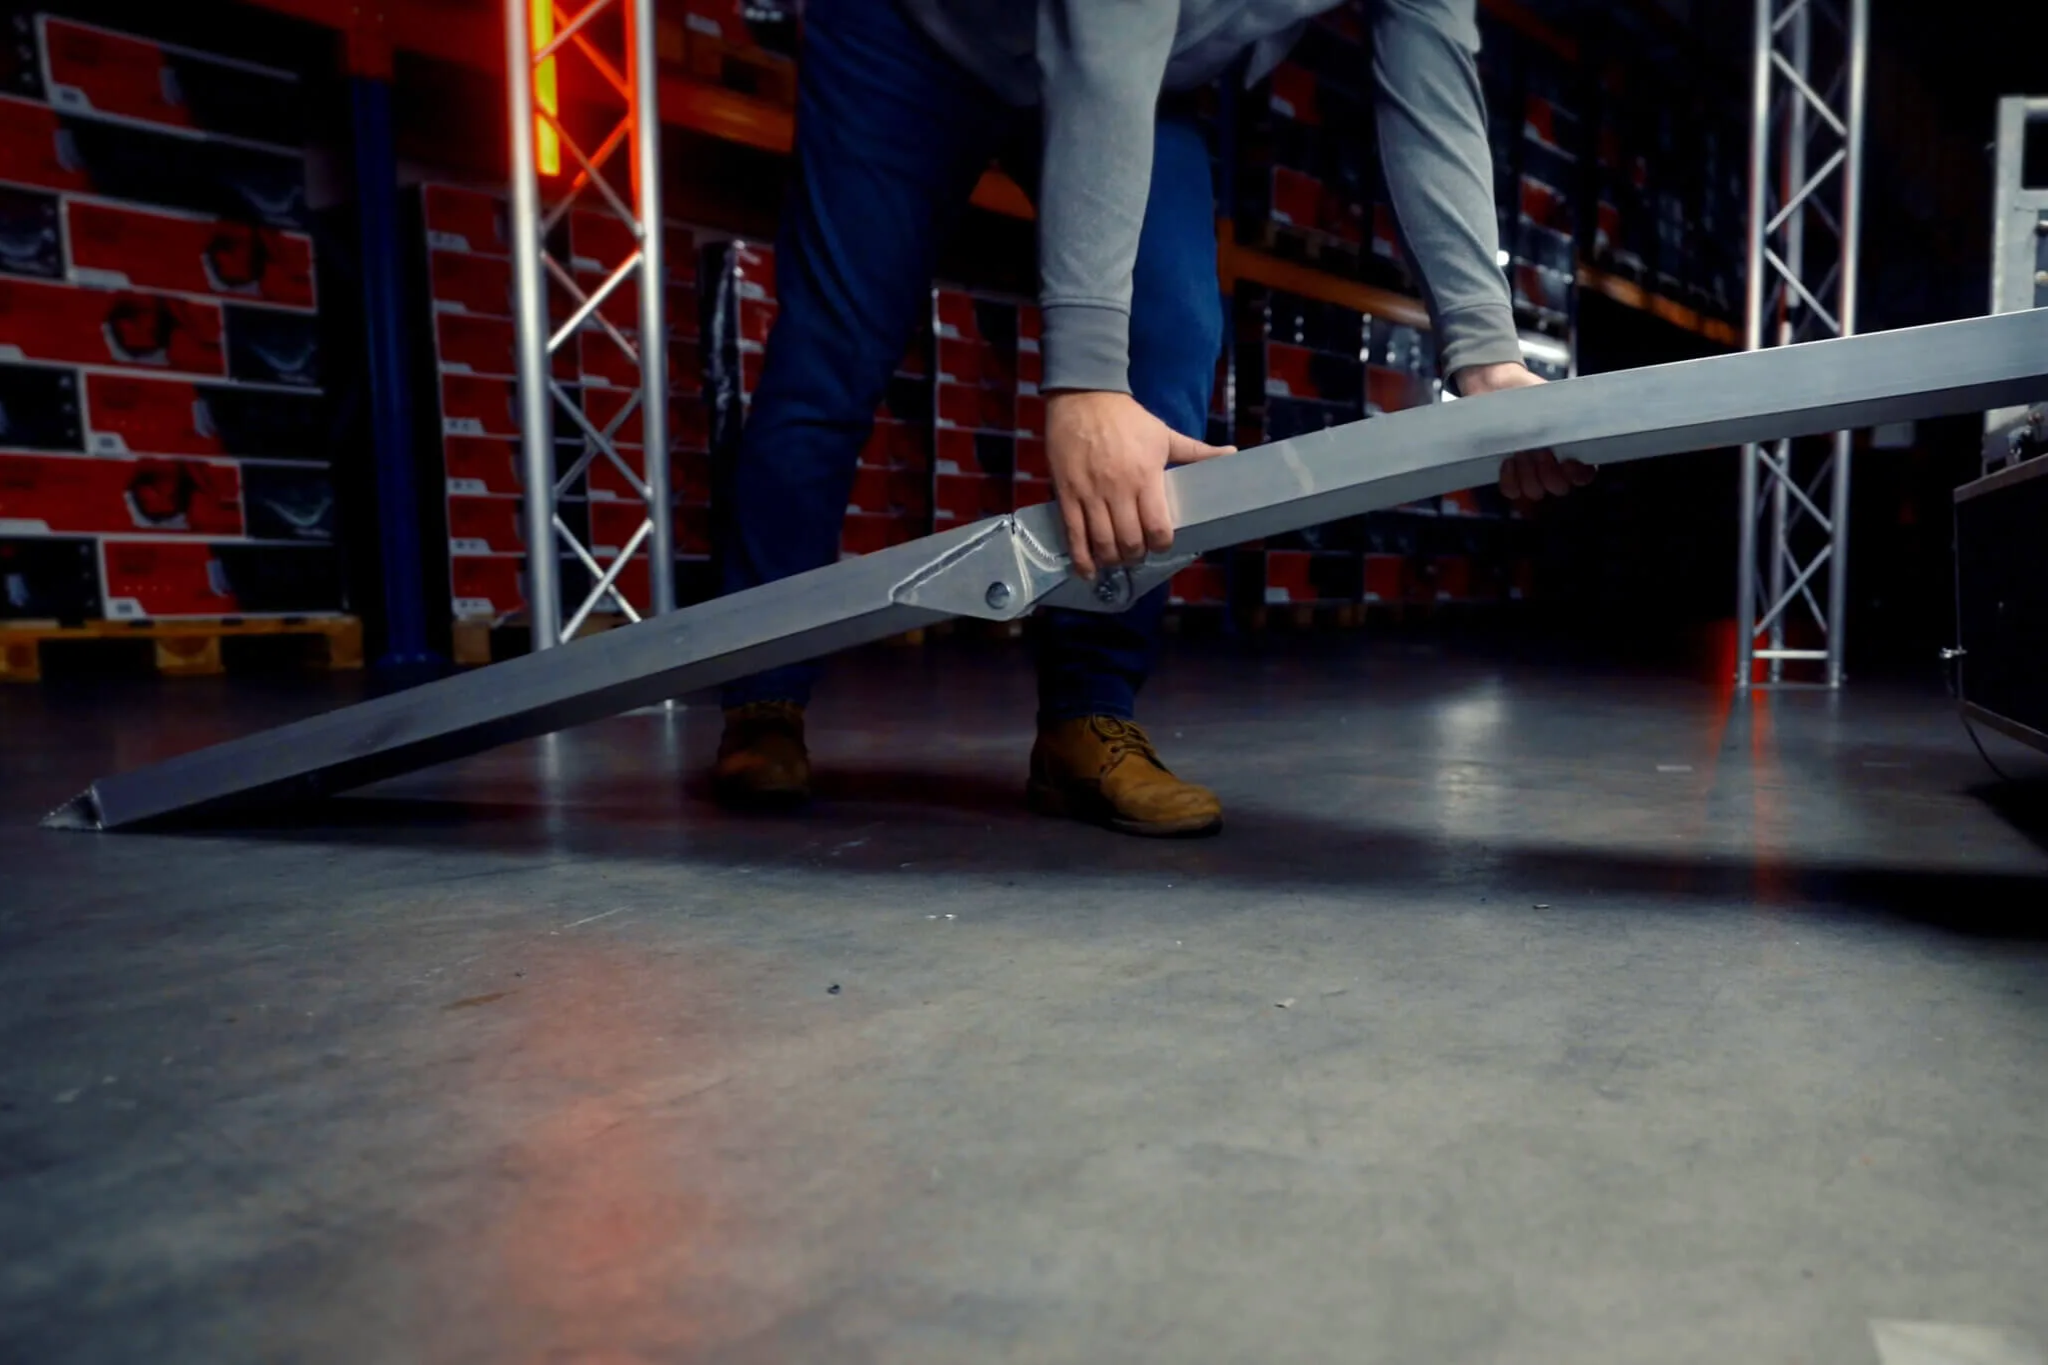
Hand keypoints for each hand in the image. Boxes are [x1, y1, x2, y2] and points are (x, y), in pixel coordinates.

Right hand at [1045, 390, 1234, 580]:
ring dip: (1112, 559)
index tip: (1161, 545)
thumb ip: (1196, 451)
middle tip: (1137, 554)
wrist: (1084, 396)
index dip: (1161, 544)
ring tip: (1116, 560)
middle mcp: (1118, 489)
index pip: (1158, 526)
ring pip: (1102, 542)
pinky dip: (1081, 558)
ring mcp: (1090, 493)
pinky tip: (1088, 570)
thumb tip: (1232, 454)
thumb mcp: (1164, 434)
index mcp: (1146, 476)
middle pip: (1130, 541)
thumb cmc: (1126, 417)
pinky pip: (1073, 534)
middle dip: (1136, 555)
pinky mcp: (1066, 493)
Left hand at [1453, 361, 1595, 502]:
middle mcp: (1554, 466)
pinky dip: (1509, 480)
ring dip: (1528, 475)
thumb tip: (1577, 425)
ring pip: (1535, 492)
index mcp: (1572, 449)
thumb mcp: (1553, 401)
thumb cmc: (1529, 393)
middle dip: (1548, 472)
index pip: (1584, 475)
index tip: (1567, 461)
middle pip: (1559, 488)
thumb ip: (1568, 417)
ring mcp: (1530, 473)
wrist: (1496, 387)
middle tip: (1539, 451)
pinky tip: (1507, 460)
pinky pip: (1512, 491)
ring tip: (1519, 451)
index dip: (1578, 475)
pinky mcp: (1508, 475)